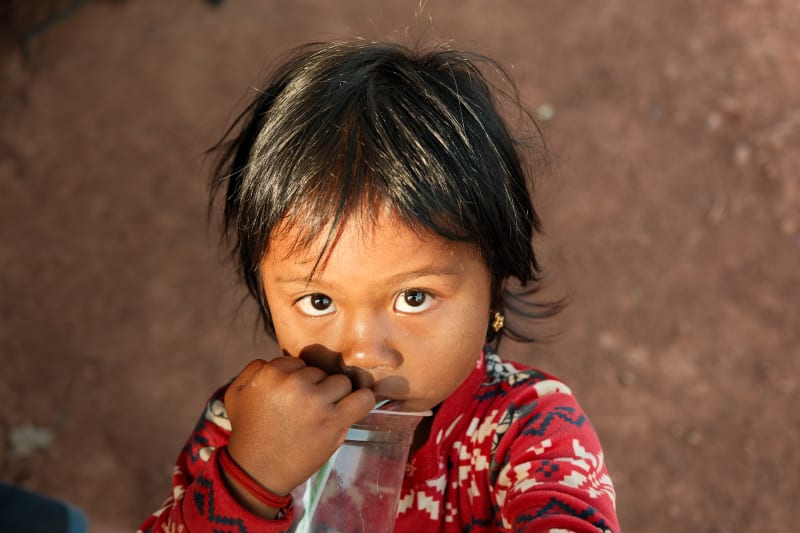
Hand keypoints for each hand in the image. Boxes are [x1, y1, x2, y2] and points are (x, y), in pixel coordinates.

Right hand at [223, 356, 375, 497]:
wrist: (257, 471)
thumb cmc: (248, 432)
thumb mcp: (236, 393)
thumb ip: (254, 368)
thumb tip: (278, 359)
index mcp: (271, 373)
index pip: (299, 362)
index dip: (298, 379)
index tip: (293, 397)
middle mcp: (294, 384)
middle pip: (321, 372)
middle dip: (315, 387)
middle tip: (304, 409)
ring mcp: (316, 402)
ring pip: (341, 382)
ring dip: (335, 396)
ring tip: (323, 413)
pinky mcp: (334, 422)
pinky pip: (363, 399)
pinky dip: (363, 400)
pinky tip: (356, 405)